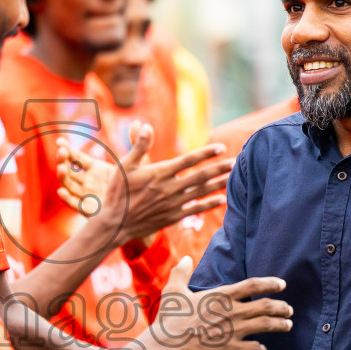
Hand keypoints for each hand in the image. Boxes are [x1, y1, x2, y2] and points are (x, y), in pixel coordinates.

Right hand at [56, 127, 231, 244]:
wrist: (115, 224)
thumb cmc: (117, 193)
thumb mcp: (124, 166)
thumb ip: (138, 146)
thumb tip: (144, 125)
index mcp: (159, 173)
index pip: (188, 160)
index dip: (206, 153)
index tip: (220, 148)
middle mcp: (169, 188)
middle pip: (200, 176)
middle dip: (219, 168)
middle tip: (235, 162)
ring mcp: (173, 204)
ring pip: (201, 192)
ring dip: (218, 184)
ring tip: (232, 177)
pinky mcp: (173, 216)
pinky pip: (195, 209)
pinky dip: (209, 204)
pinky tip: (221, 199)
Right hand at [145, 257, 291, 349]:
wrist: (167, 347)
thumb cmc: (169, 319)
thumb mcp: (173, 291)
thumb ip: (180, 272)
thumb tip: (185, 258)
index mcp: (221, 295)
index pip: (253, 285)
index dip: (271, 283)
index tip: (282, 284)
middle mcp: (232, 311)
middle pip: (267, 306)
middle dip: (282, 307)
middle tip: (289, 309)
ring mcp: (234, 331)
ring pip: (267, 325)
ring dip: (280, 325)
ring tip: (288, 325)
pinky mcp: (232, 349)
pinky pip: (255, 348)